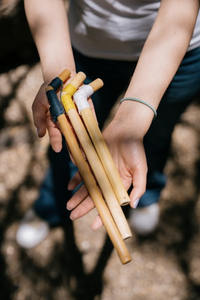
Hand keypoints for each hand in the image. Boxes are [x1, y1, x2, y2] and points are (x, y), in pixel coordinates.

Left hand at [67, 114, 147, 229]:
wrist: (125, 128)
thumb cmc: (135, 149)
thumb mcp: (140, 169)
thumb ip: (139, 187)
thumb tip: (132, 206)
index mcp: (121, 184)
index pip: (110, 203)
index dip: (103, 215)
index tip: (95, 226)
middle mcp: (109, 180)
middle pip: (95, 197)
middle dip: (84, 208)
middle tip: (72, 217)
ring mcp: (99, 171)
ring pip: (87, 187)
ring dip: (77, 196)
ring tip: (68, 206)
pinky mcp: (92, 161)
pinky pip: (82, 172)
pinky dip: (76, 179)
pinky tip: (70, 186)